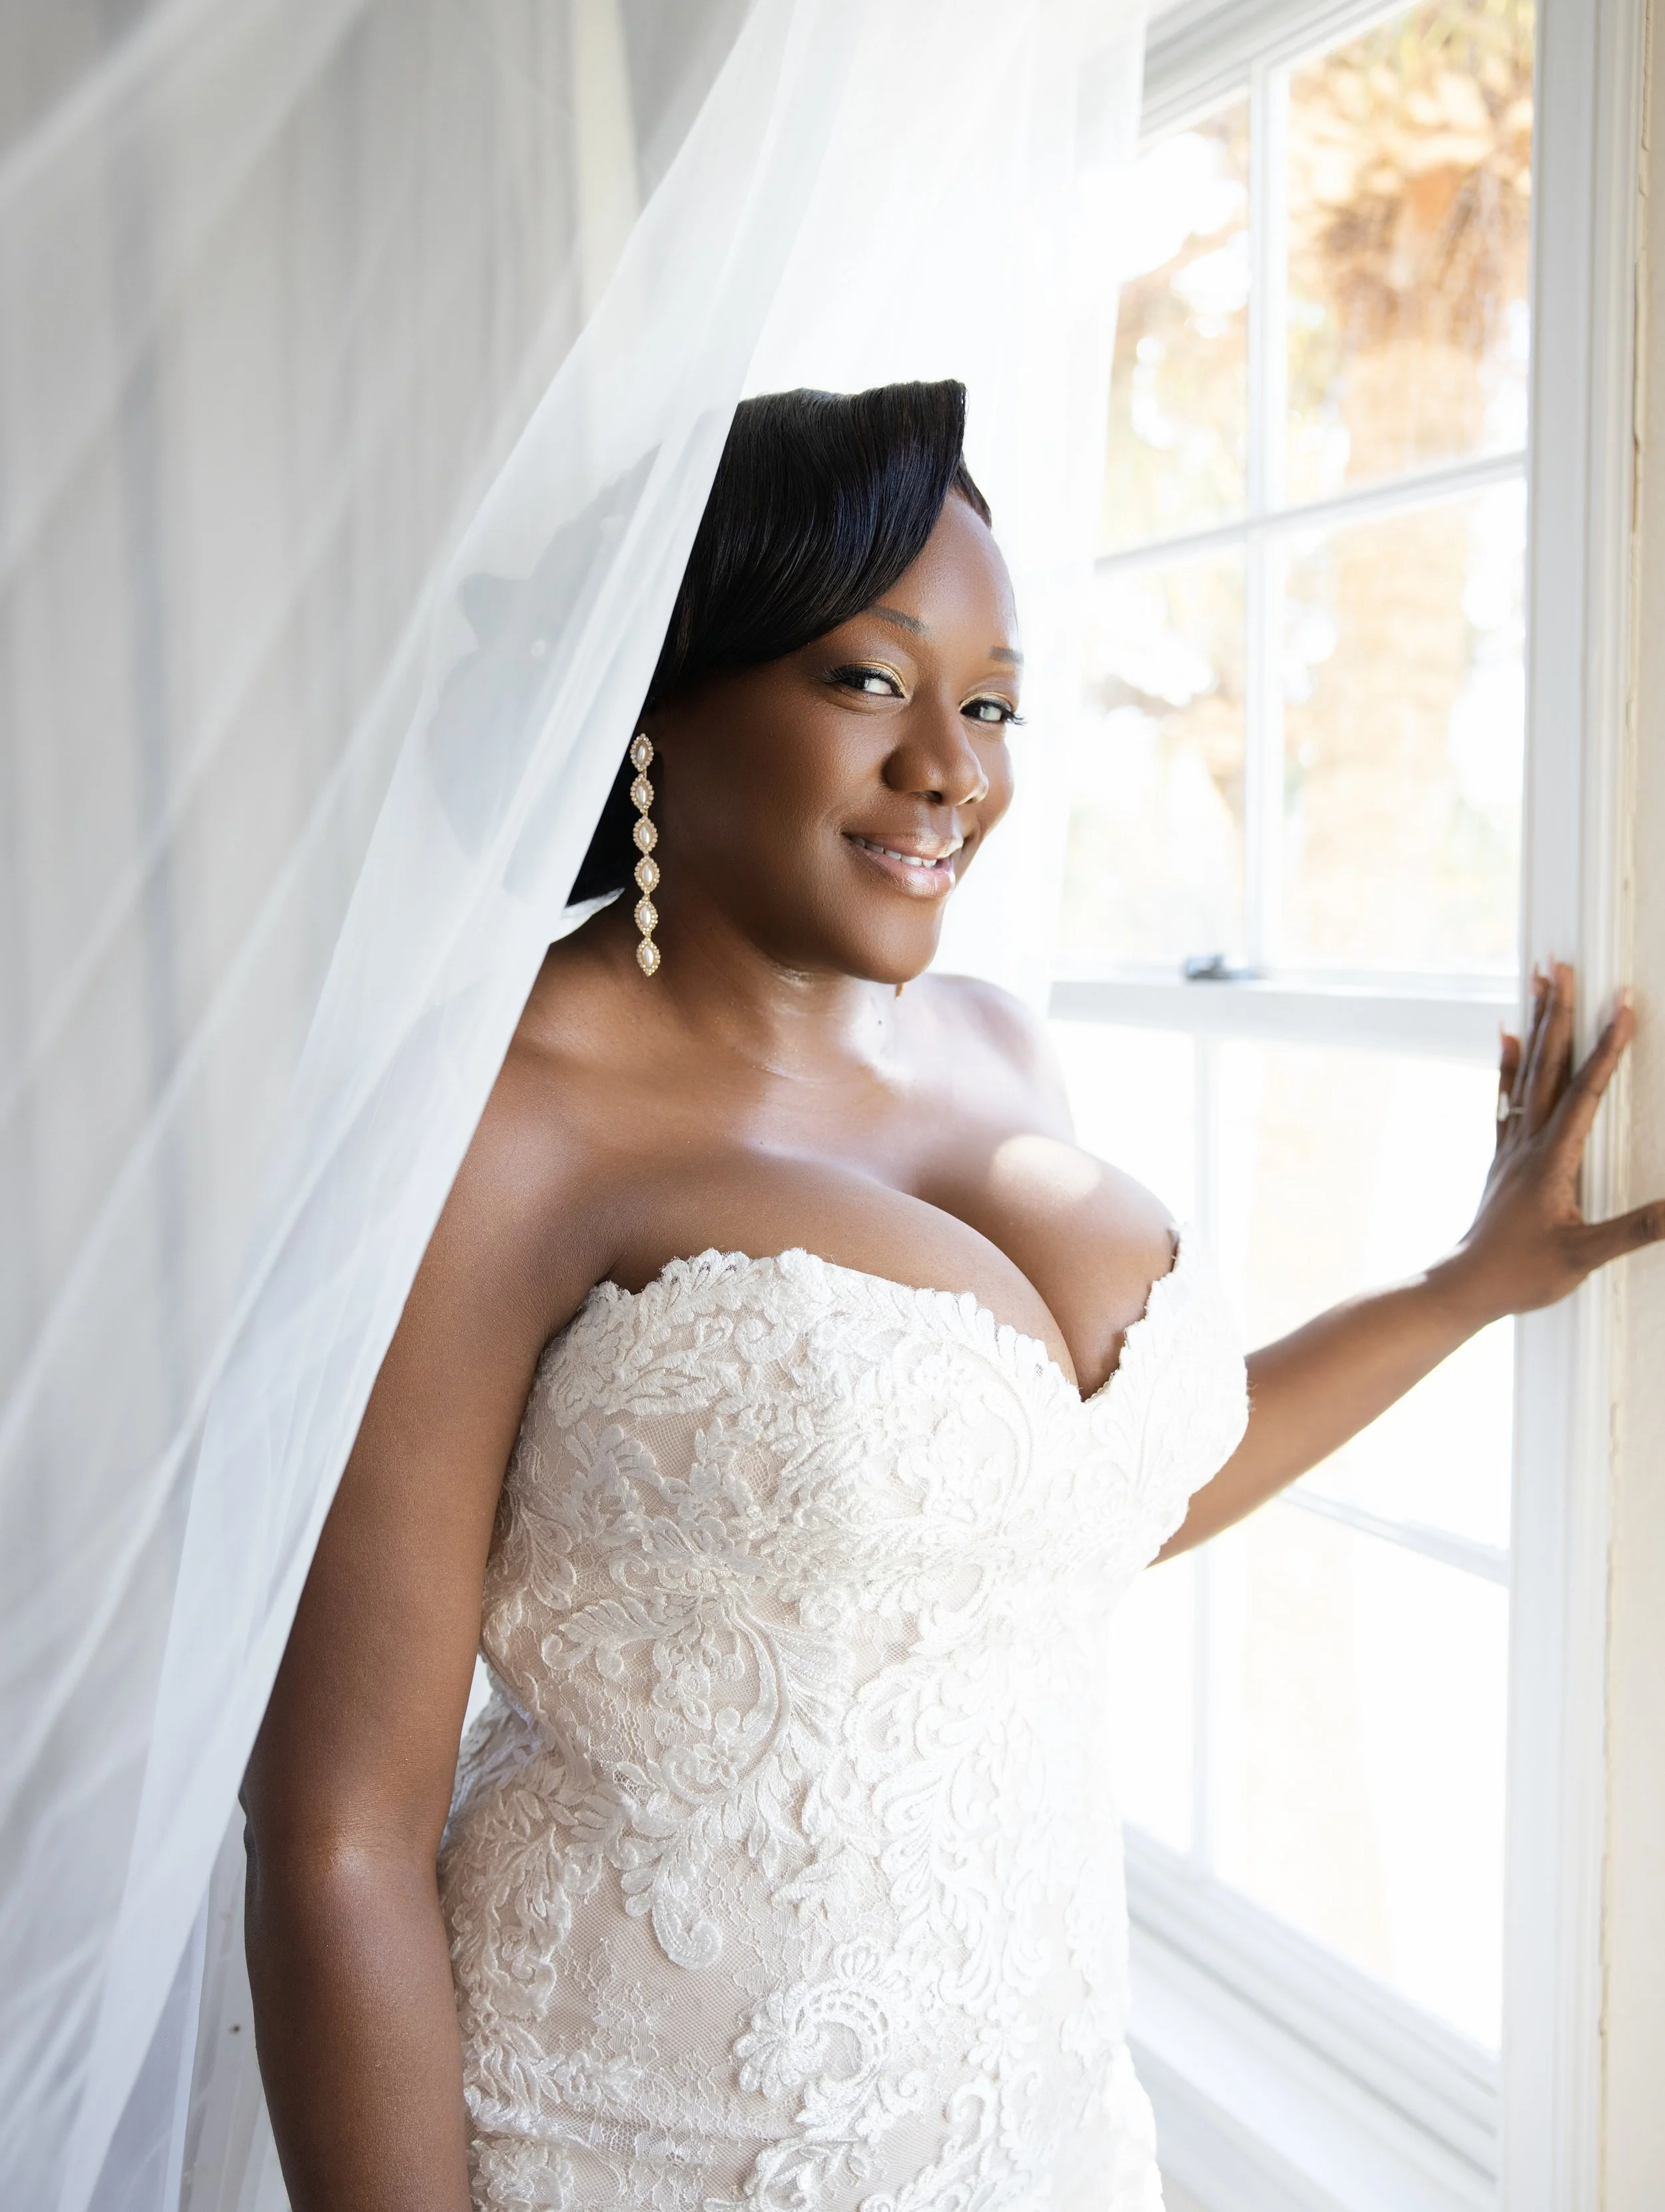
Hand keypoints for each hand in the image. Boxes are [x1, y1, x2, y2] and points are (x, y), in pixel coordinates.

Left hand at [1447, 961, 1664, 1323]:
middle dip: (1560, 1012)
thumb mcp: (1584, 1256)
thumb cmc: (1521, 1274)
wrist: (1464, 1286)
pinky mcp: (1505, 1156)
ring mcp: (1513, 1145)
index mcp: (1552, 1157)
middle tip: (1562, 964)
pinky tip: (1508, 1036)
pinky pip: (1507, 1096)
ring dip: (1537, 1024)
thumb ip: (1635, 1230)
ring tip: (1539, 981)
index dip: (1607, 1047)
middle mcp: (1528, 1141)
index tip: (1623, 1004)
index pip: (1585, 1091)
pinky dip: (1510, 1062)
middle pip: (1548, 1064)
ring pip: (1528, 1072)